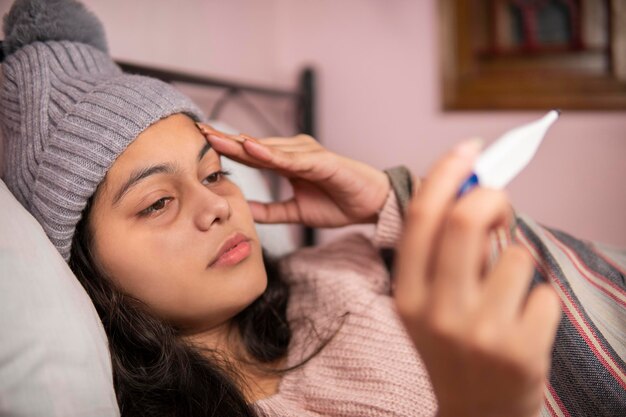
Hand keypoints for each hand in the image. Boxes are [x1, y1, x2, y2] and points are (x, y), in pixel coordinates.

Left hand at [196, 123, 389, 227]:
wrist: (370, 204)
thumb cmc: (337, 203)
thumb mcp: (296, 212)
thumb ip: (271, 211)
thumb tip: (246, 213)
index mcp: (287, 163)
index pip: (252, 155)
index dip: (228, 149)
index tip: (201, 145)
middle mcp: (295, 152)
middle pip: (255, 146)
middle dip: (227, 140)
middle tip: (198, 132)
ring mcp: (308, 153)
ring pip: (269, 148)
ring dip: (242, 143)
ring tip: (217, 138)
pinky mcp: (322, 160)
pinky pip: (292, 159)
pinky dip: (272, 154)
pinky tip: (252, 148)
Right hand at [393, 140, 560, 416]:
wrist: (474, 415)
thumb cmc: (452, 349)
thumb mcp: (427, 305)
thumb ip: (442, 254)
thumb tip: (476, 192)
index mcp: (407, 296)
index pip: (422, 218)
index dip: (446, 173)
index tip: (469, 148)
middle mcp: (437, 313)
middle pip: (467, 220)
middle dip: (492, 198)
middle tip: (500, 204)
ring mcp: (480, 333)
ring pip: (515, 255)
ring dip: (516, 264)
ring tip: (506, 295)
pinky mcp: (521, 351)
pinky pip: (544, 291)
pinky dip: (538, 300)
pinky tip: (522, 326)